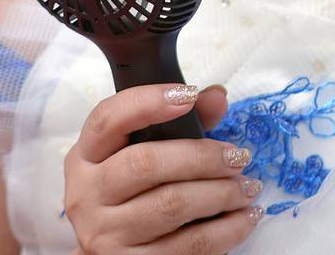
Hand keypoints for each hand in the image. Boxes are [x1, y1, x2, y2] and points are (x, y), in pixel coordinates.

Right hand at [64, 83, 262, 253]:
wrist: (110, 253)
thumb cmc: (132, 191)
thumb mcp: (142, 151)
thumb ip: (182, 120)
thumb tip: (217, 97)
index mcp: (86, 156)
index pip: (107, 119)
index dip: (147, 102)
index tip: (189, 95)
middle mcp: (86, 195)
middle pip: (145, 163)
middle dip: (202, 157)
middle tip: (239, 157)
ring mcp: (105, 234)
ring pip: (171, 205)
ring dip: (221, 193)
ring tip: (248, 187)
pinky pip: (188, 246)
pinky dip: (226, 230)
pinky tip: (245, 217)